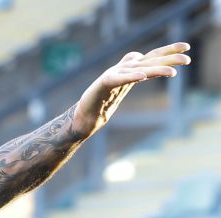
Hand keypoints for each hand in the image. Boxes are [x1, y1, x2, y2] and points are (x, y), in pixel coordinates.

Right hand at [72, 42, 190, 138]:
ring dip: (155, 70)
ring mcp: (113, 75)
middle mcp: (123, 69)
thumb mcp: (121, 83)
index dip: (168, 51)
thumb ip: (130, 70)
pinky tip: (142, 76)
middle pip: (149, 60)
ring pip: (138, 70)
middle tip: (186, 59)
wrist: (86, 114)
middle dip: (168, 58)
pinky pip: (119, 79)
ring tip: (172, 73)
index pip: (152, 56)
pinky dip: (130, 76)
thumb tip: (138, 60)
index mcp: (129, 69)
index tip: (186, 47)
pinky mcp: (103, 84)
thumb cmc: (102, 99)